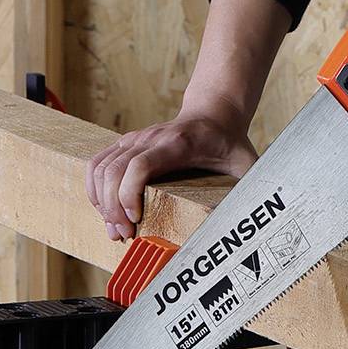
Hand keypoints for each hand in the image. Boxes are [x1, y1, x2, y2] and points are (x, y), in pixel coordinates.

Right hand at [86, 113, 257, 240]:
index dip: (129, 195)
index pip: (138, 166)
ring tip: (114, 228)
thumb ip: (249, 188)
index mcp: (176, 143)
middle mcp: (149, 138)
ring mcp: (134, 139)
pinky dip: (94, 189)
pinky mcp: (125, 144)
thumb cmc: (227, 142)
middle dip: (112, 209)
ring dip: (101, 202)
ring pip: (101, 169)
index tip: (135, 221)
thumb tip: (253, 217)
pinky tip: (102, 210)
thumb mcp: (244, 164)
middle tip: (124, 235)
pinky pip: (97, 164)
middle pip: (113, 172)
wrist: (214, 112)